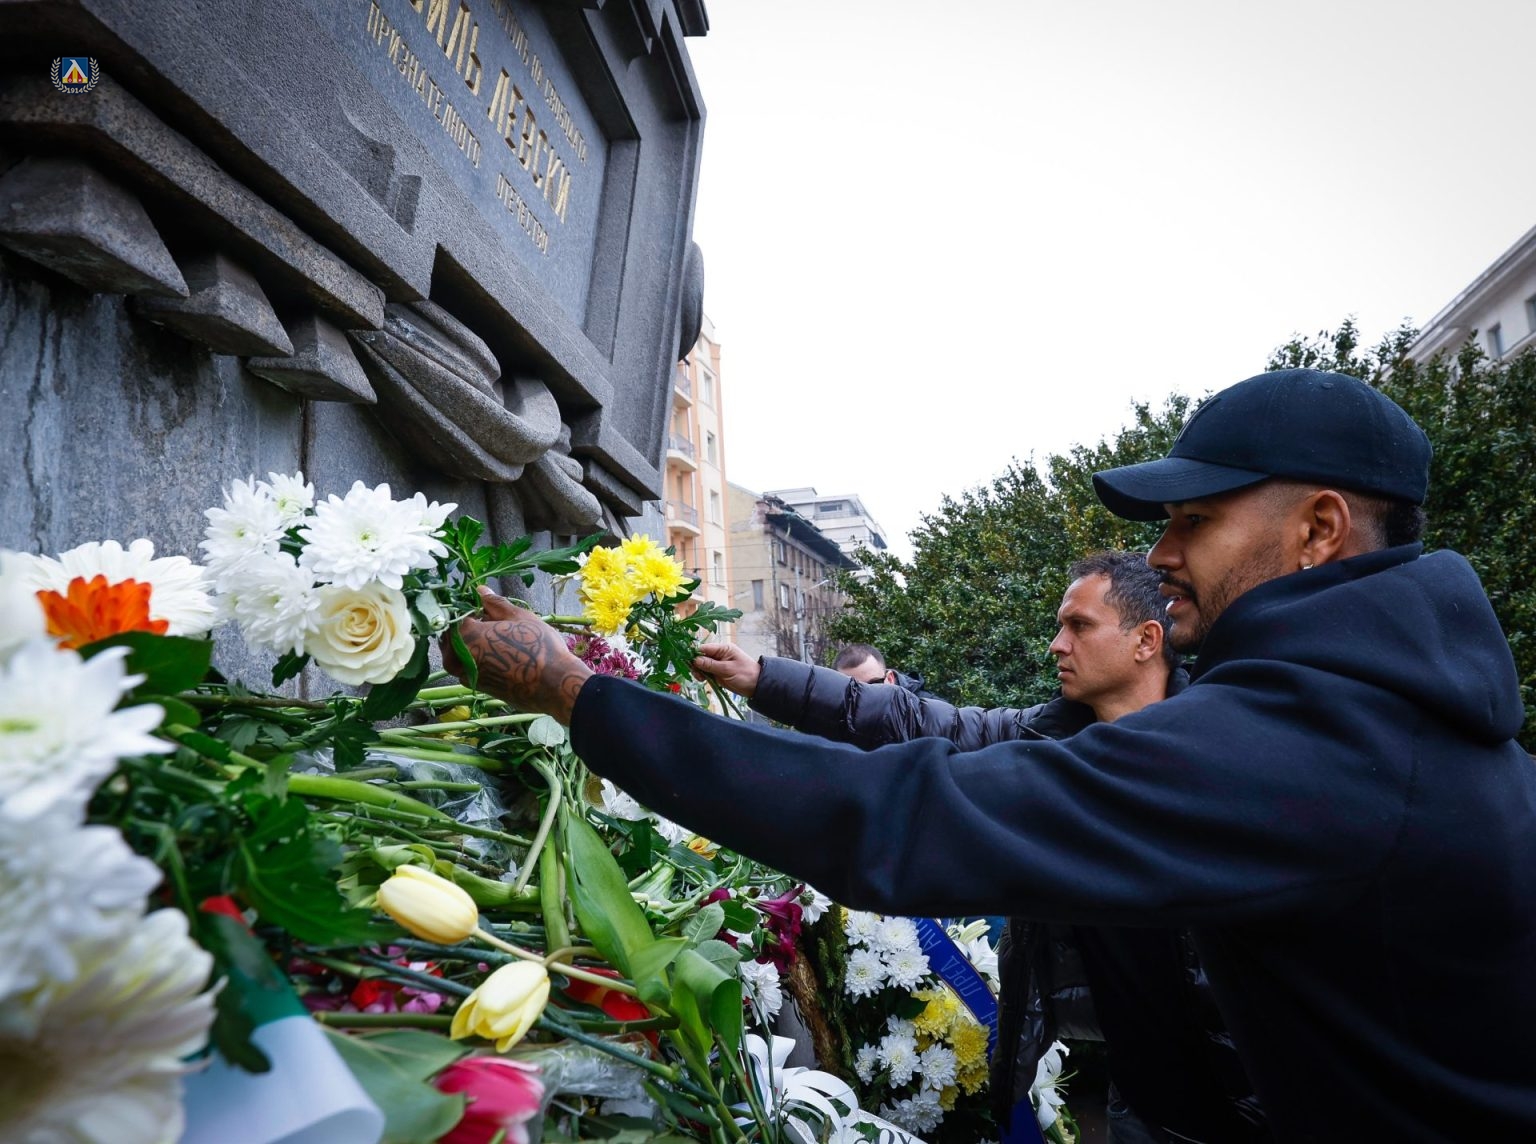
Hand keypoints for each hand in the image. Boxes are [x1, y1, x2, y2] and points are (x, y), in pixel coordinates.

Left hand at [441, 587, 592, 723]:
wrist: (553, 685)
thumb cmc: (538, 646)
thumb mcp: (519, 617)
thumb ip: (495, 603)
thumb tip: (481, 591)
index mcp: (466, 634)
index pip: (455, 615)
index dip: (468, 609)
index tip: (482, 607)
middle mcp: (459, 657)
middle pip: (451, 636)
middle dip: (465, 627)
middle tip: (488, 621)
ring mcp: (466, 675)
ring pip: (457, 653)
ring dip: (470, 643)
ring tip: (495, 638)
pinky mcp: (477, 687)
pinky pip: (467, 667)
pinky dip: (476, 658)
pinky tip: (497, 655)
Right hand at [691, 642, 760, 697]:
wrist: (756, 686)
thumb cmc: (745, 675)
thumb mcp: (727, 669)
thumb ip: (710, 664)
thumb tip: (695, 660)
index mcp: (723, 649)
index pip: (704, 648)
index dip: (695, 654)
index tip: (690, 663)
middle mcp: (719, 654)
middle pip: (701, 656)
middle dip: (696, 664)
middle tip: (696, 673)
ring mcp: (718, 663)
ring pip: (702, 665)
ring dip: (699, 671)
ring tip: (700, 678)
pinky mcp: (718, 672)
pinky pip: (706, 672)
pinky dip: (703, 675)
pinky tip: (703, 680)